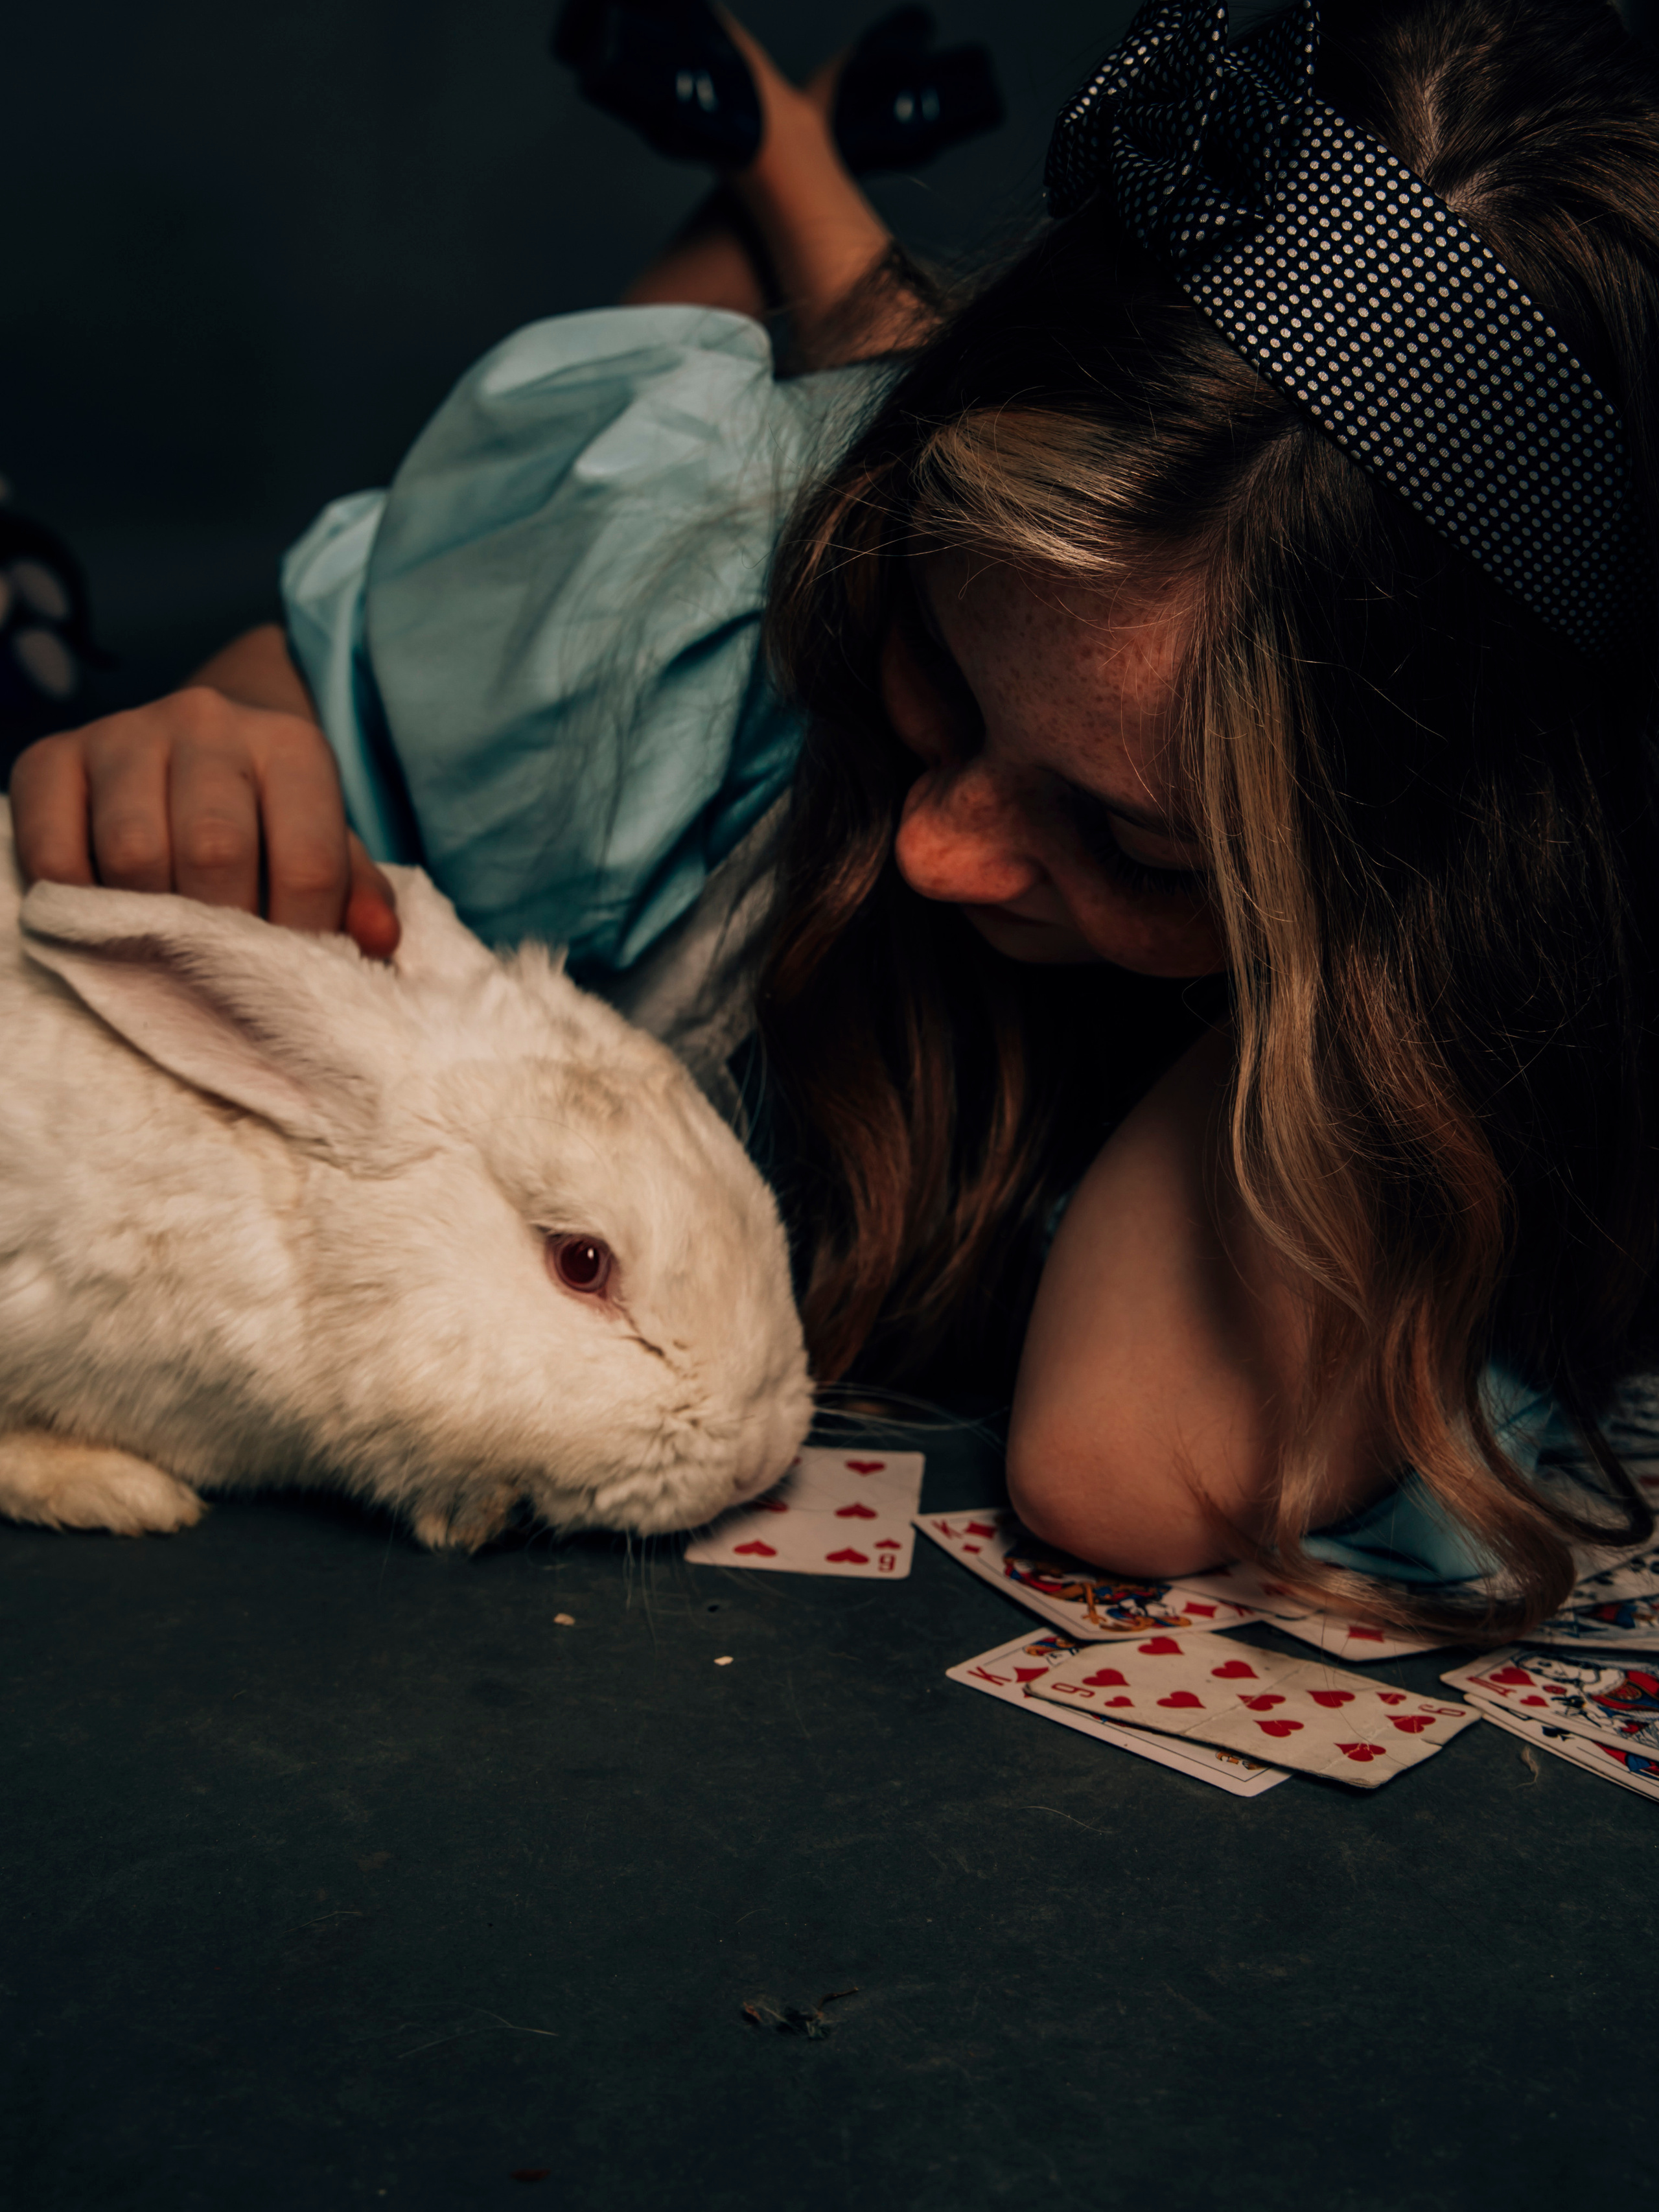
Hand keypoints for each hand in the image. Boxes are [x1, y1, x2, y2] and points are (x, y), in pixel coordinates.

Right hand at [9, 685, 400, 957]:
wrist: (193, 740)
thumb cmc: (270, 814)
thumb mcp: (326, 845)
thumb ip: (357, 894)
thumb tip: (378, 943)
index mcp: (291, 746)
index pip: (307, 862)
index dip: (301, 939)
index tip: (291, 978)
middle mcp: (207, 723)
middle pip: (215, 853)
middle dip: (223, 934)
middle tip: (224, 973)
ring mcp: (123, 733)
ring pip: (133, 853)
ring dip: (150, 923)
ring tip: (168, 951)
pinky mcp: (49, 756)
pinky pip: (54, 851)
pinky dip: (77, 904)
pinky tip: (106, 920)